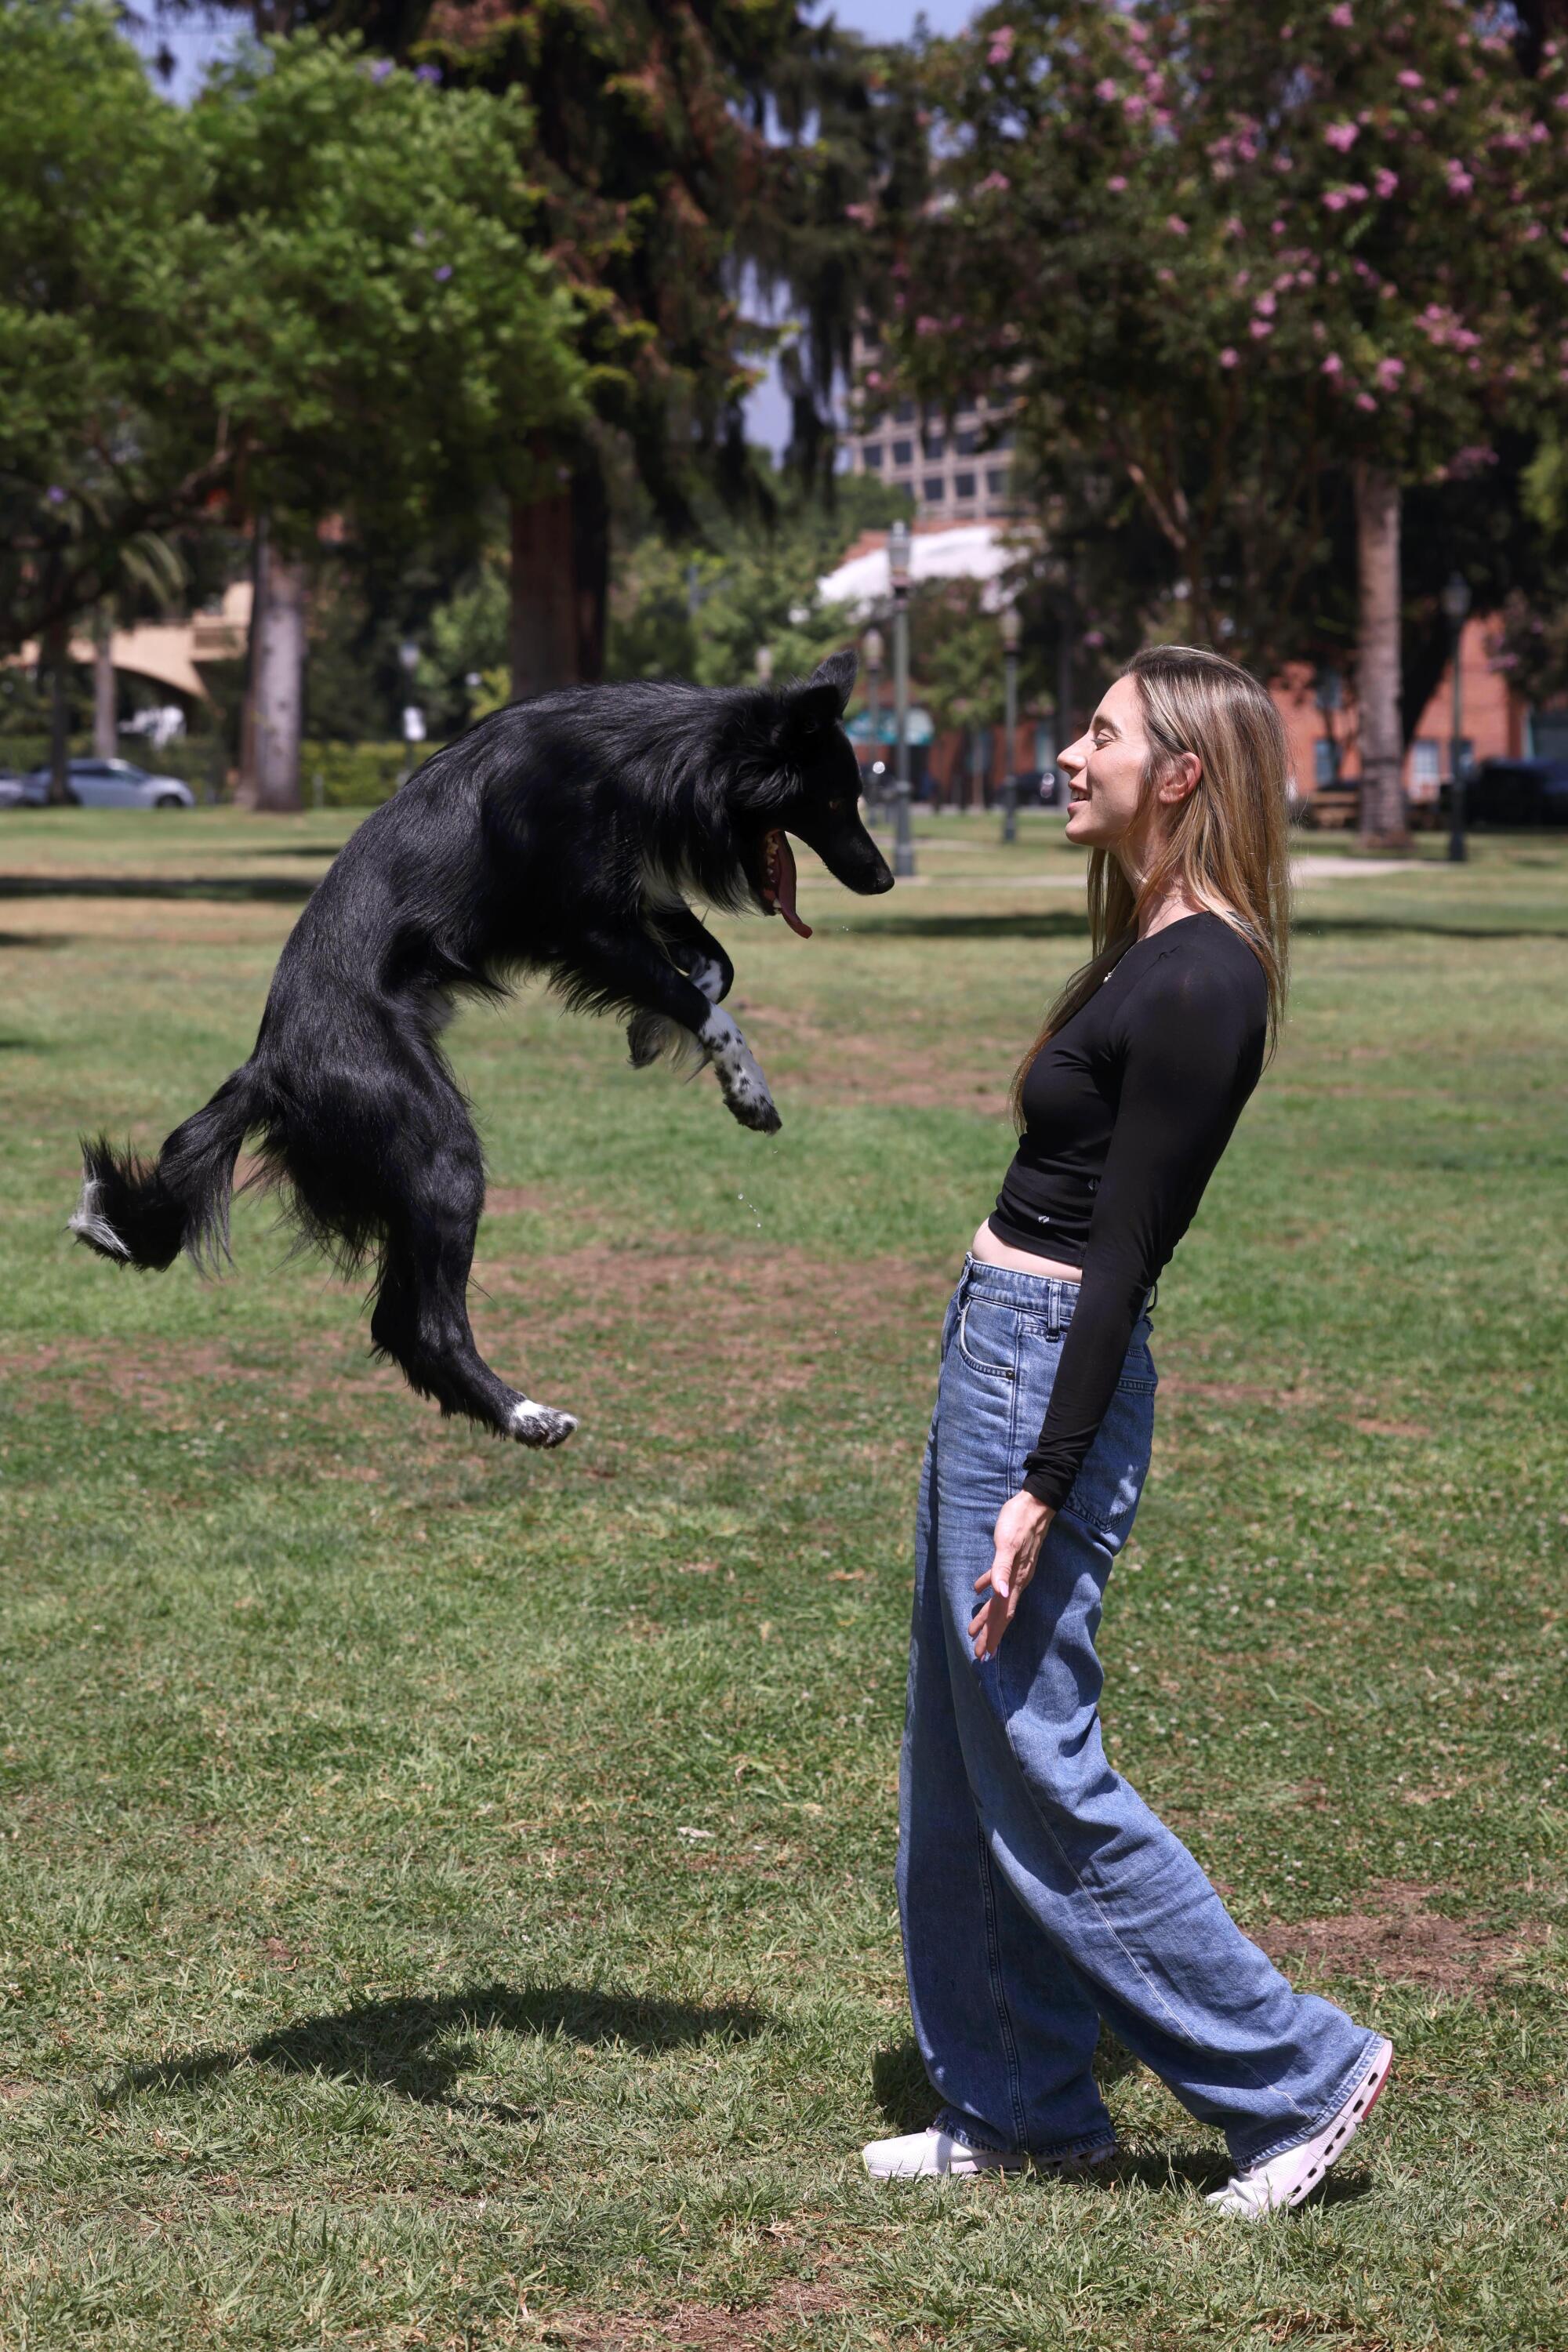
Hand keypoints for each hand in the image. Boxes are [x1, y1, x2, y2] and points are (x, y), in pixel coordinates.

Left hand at [969, 1489, 1053, 1659]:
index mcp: (1015, 1580)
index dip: (993, 1634)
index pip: (1003, 1614)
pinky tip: (978, 1590)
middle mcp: (1018, 1580)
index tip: (985, 1654)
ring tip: (975, 1629)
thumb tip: (1000, 1596)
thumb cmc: (1018, 1522)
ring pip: (1001, 1600)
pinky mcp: (1014, 1559)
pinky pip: (999, 1580)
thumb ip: (1000, 1570)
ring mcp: (1018, 1571)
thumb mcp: (1007, 1545)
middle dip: (991, 1633)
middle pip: (1003, 1613)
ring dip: (989, 1616)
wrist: (1036, 1504)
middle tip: (980, 1653)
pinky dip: (989, 1588)